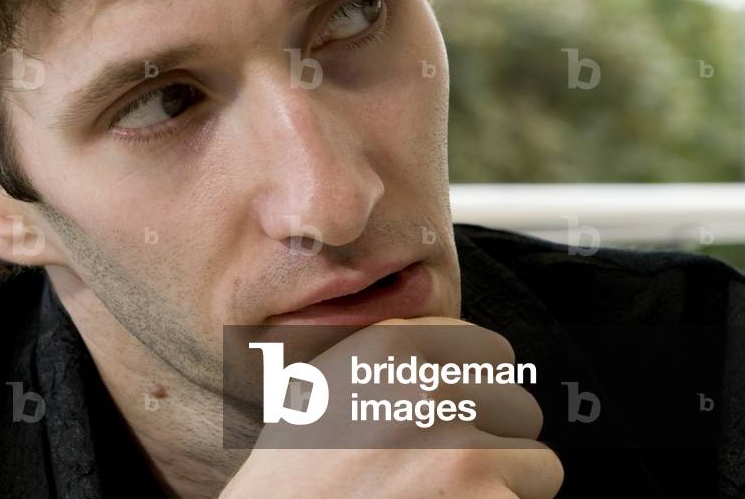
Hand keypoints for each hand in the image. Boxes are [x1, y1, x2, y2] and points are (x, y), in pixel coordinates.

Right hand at [219, 317, 562, 497]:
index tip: (457, 420)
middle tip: (445, 471)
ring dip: (501, 488)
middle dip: (494, 442)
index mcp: (388, 348)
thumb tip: (466, 359)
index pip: (492, 352)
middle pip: (521, 404)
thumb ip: (391, 361)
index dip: (481, 392)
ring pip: (538, 463)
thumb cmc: (295, 478)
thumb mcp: (321, 389)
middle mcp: (427, 387)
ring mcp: (461, 449)